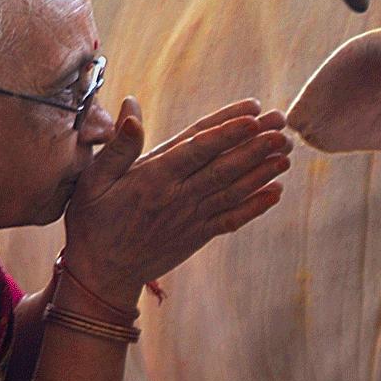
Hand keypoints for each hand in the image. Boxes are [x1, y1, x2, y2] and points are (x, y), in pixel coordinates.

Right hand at [61, 97, 290, 306]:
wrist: (101, 275)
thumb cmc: (93, 221)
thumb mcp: (93, 180)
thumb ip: (118, 145)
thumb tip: (132, 105)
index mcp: (154, 177)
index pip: (197, 148)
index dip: (227, 130)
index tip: (253, 114)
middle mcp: (178, 196)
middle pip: (224, 166)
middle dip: (256, 144)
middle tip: (283, 124)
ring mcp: (192, 218)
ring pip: (234, 190)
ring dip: (263, 170)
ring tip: (287, 151)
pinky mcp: (199, 235)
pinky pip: (232, 219)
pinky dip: (256, 206)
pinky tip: (277, 191)